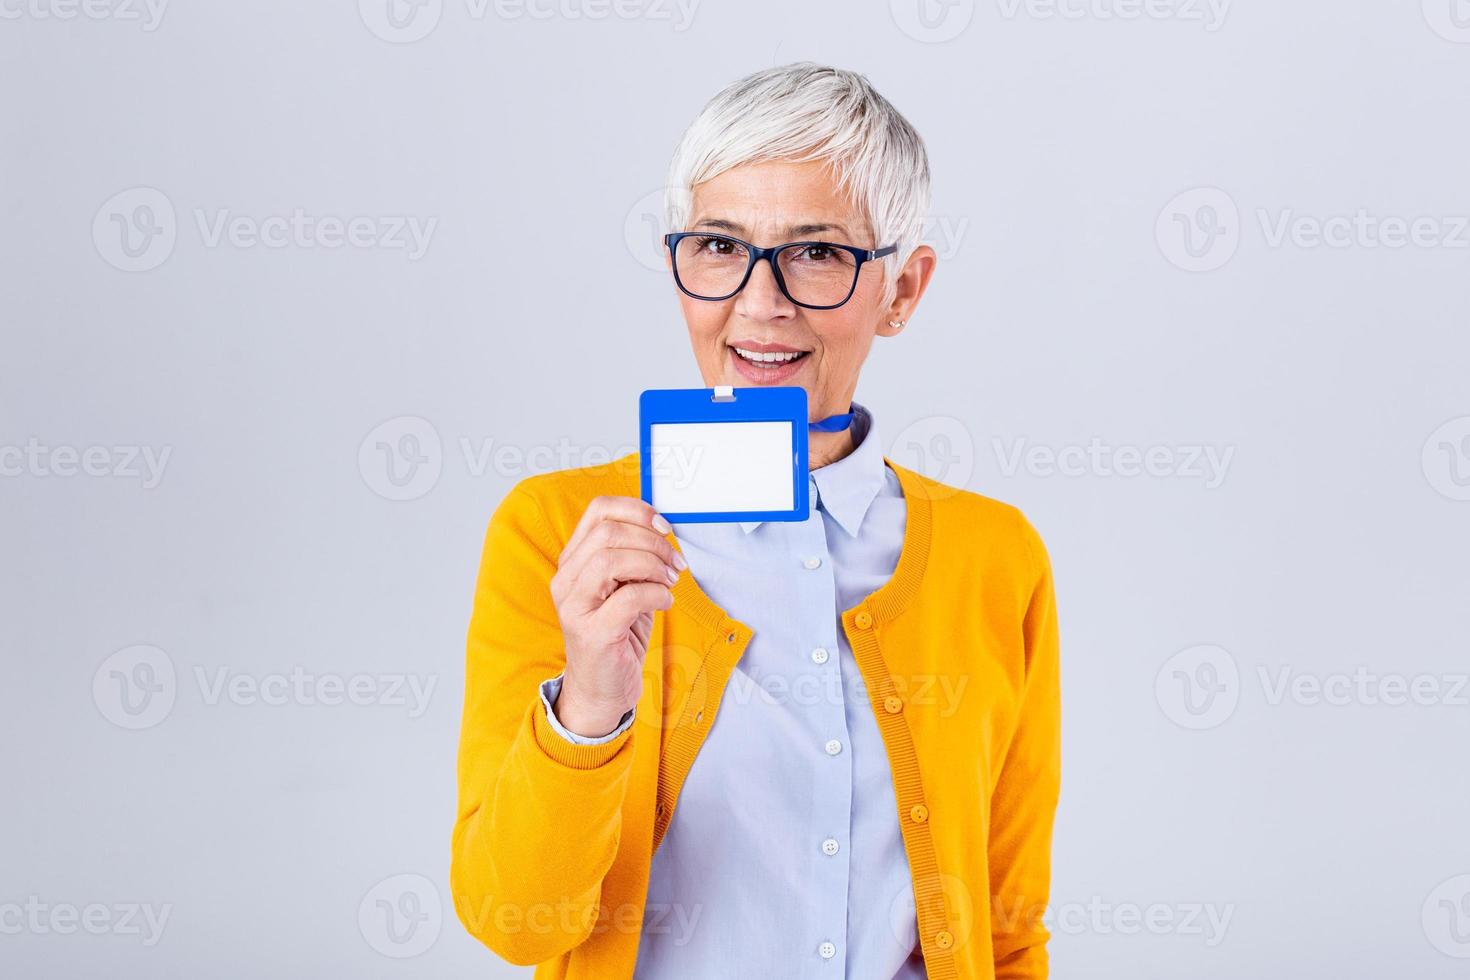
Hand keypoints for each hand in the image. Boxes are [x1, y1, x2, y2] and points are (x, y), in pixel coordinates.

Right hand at [548, 496, 683, 737]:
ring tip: (669, 581)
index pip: (598, 511)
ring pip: (611, 560)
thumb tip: (662, 530)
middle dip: (651, 542)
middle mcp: (566, 580)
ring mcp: (575, 607)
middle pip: (607, 533)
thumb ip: (633, 558)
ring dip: (652, 565)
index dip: (636, 510)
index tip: (663, 527)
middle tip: (674, 562)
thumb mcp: (623, 588)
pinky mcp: (592, 632)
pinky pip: (629, 597)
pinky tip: (664, 603)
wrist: (601, 689)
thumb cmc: (616, 635)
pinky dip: (656, 594)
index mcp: (574, 561)